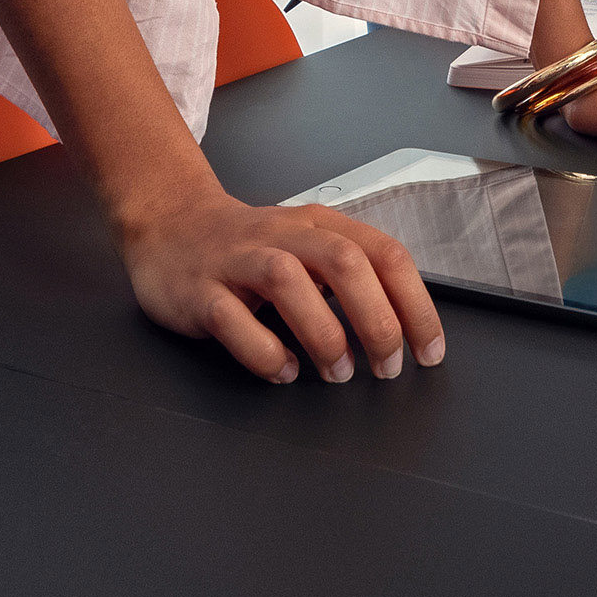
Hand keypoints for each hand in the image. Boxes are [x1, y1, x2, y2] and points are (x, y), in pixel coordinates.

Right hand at [115, 183, 445, 386]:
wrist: (168, 224)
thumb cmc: (249, 248)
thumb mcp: (307, 247)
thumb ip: (351, 277)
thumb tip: (403, 327)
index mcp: (319, 225)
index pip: (385, 254)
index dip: (415, 305)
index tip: (428, 351)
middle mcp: (282, 235)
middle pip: (345, 263)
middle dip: (377, 322)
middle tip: (386, 369)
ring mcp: (237, 260)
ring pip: (288, 281)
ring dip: (324, 333)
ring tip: (337, 372)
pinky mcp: (198, 290)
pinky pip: (232, 318)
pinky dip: (264, 351)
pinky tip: (283, 370)